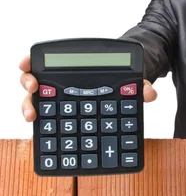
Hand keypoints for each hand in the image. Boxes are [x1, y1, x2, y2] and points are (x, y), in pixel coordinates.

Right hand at [19, 55, 157, 121]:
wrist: (124, 94)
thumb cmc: (121, 83)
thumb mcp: (132, 81)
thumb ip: (140, 85)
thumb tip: (150, 94)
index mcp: (73, 68)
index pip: (45, 60)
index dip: (31, 61)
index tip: (26, 64)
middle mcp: (60, 84)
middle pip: (34, 80)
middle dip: (29, 83)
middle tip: (34, 88)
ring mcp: (59, 102)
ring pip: (36, 102)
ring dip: (30, 106)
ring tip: (33, 115)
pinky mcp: (62, 120)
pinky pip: (48, 123)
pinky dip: (44, 129)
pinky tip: (45, 135)